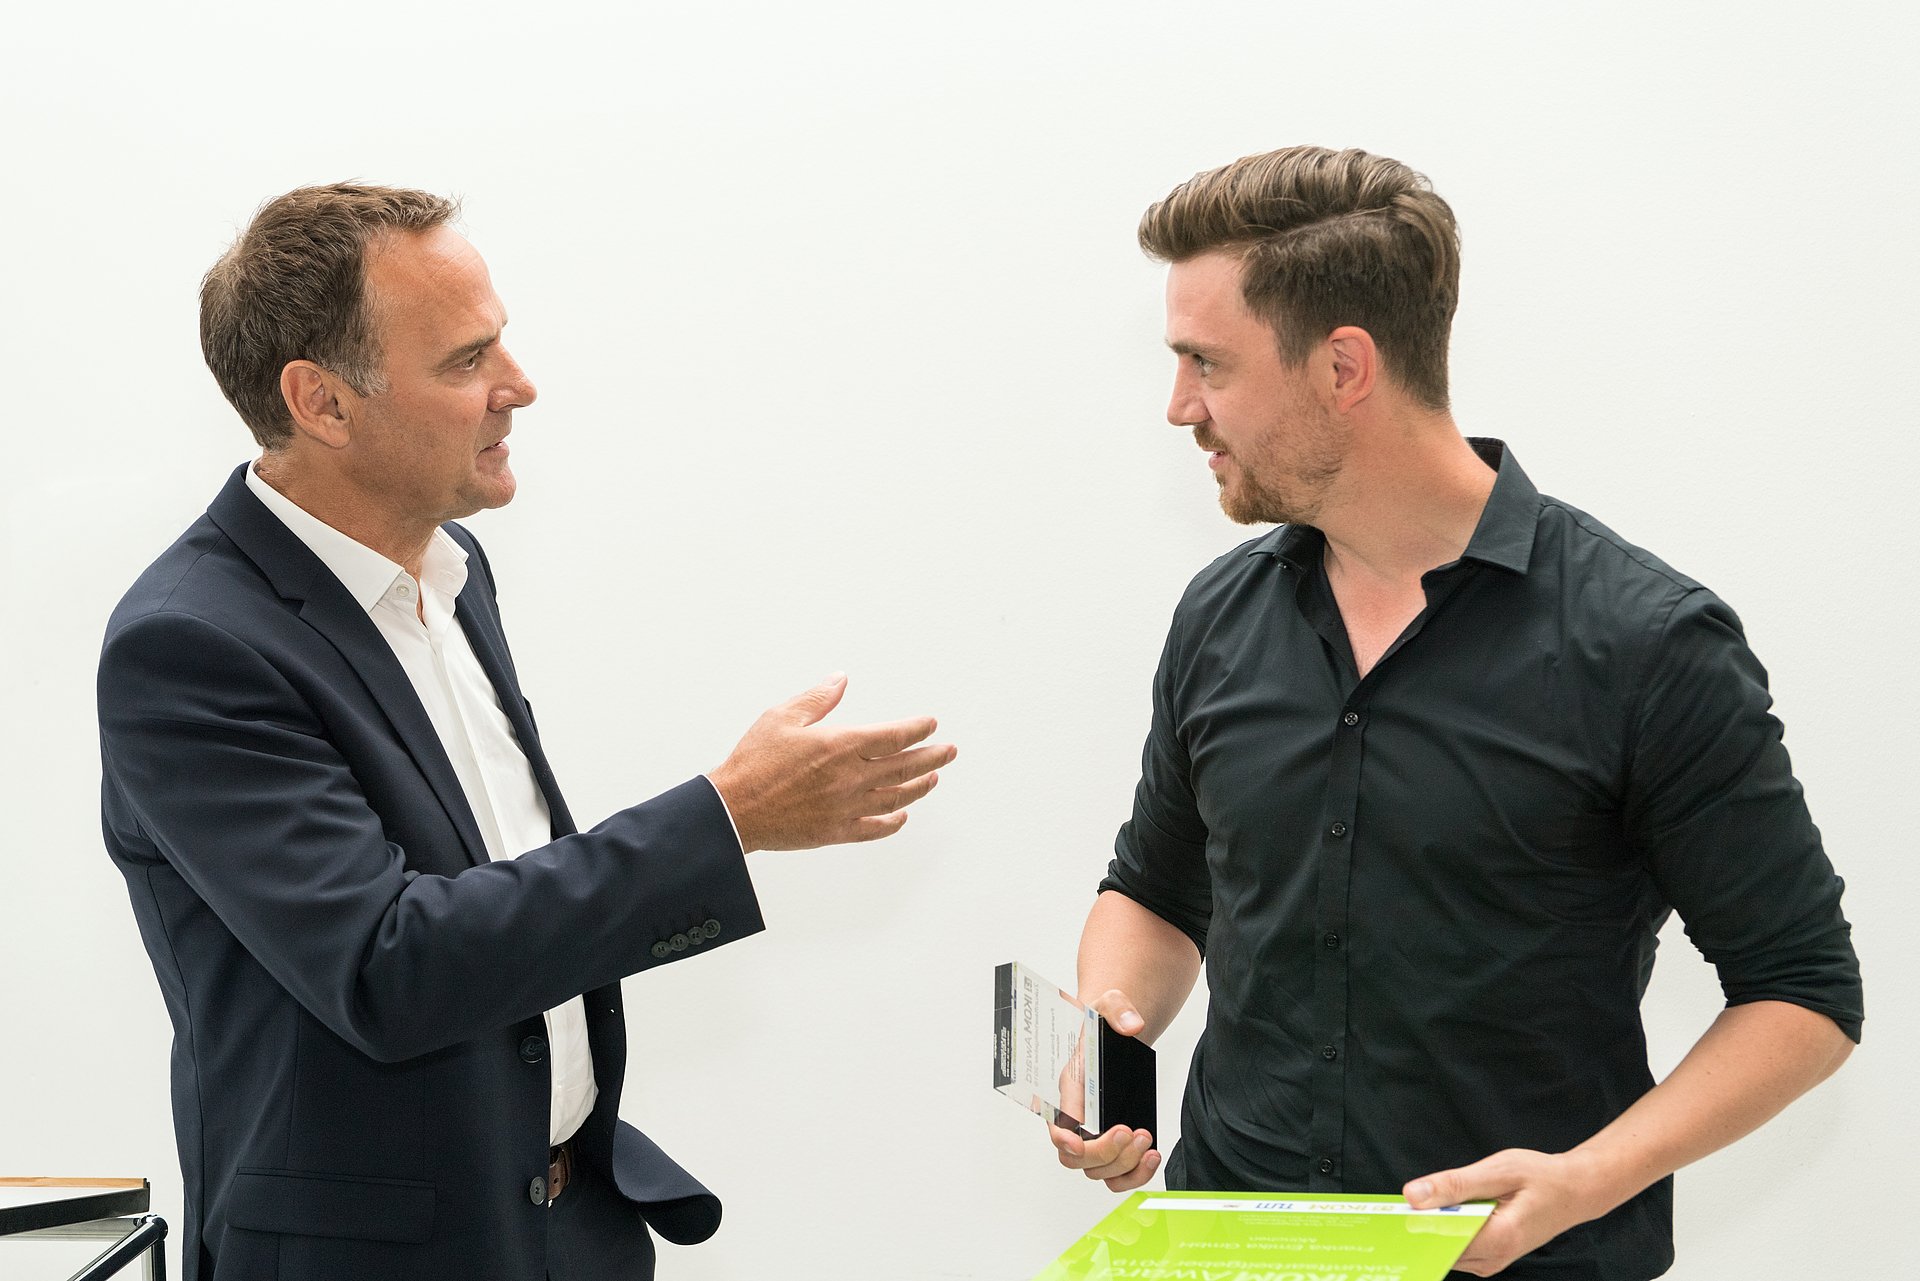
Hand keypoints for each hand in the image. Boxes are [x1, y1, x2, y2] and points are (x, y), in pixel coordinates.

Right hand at [707, 674, 955, 851]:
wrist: (732, 810)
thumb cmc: (753, 762)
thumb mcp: (781, 717)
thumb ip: (817, 699)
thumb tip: (840, 680)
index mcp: (840, 746)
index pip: (893, 736)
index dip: (917, 730)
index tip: (931, 725)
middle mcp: (850, 778)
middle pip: (905, 766)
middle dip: (932, 757)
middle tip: (949, 751)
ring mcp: (846, 807)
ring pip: (896, 797)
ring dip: (919, 787)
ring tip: (933, 778)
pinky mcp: (835, 832)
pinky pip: (874, 829)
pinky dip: (893, 822)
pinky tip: (902, 815)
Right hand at [1047, 989, 1159, 1191]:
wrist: (1114, 1032)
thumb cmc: (1103, 1023)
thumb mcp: (1109, 1005)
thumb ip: (1118, 1010)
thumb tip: (1133, 1025)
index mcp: (1070, 1086)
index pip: (1057, 1121)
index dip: (1064, 1138)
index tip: (1080, 1143)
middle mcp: (1075, 1116)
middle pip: (1075, 1157)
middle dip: (1104, 1152)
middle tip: (1133, 1131)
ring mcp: (1093, 1134)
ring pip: (1096, 1172)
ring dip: (1123, 1165)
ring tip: (1147, 1143)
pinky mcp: (1113, 1144)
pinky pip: (1115, 1177)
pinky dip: (1133, 1176)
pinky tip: (1151, 1157)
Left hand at [1403, 1148, 1600, 1275]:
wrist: (1575, 1190)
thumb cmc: (1540, 1176)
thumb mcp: (1498, 1170)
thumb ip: (1454, 1184)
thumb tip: (1411, 1196)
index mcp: (1498, 1238)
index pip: (1441, 1242)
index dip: (1413, 1228)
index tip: (1388, 1217)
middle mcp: (1494, 1258)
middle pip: (1440, 1248)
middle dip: (1417, 1228)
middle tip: (1390, 1209)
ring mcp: (1492, 1261)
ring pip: (1446, 1249)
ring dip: (1429, 1229)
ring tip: (1408, 1207)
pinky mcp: (1490, 1255)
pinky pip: (1457, 1246)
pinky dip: (1444, 1229)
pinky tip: (1433, 1210)